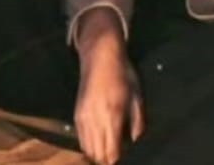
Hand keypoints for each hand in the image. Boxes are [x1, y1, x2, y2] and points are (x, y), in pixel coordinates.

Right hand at [74, 12, 144, 164]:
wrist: (101, 59)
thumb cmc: (123, 76)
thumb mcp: (137, 98)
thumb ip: (138, 124)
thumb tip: (136, 144)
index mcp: (112, 116)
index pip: (111, 152)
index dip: (118, 160)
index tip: (126, 160)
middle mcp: (95, 120)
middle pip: (98, 155)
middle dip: (108, 160)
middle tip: (118, 158)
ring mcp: (83, 119)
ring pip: (87, 150)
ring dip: (98, 155)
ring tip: (110, 153)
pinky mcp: (76, 116)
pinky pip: (81, 140)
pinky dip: (89, 146)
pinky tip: (100, 144)